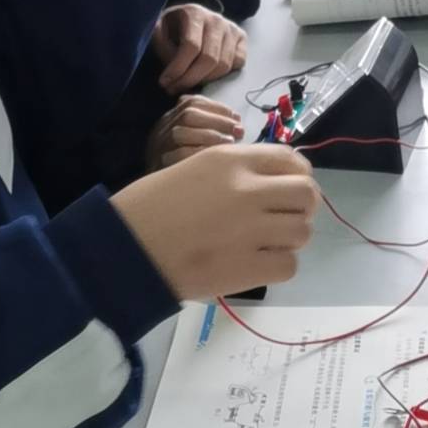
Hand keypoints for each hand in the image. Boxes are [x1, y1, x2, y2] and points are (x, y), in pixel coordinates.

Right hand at [112, 143, 320, 296]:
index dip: (298, 175)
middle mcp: (247, 190)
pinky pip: (289, 265)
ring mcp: (250, 230)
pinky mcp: (248, 268)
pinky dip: (278, 265)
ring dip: (288, 238)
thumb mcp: (192, 169)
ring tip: (263, 243)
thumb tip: (271, 185)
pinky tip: (255, 263)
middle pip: (306, 194)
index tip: (289, 189)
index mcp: (230, 160)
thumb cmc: (147, 207)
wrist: (121, 249)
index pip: (290, 159)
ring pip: (302, 231)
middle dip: (300, 207)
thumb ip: (234, 173)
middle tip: (282, 219)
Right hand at [146, 95, 243, 169]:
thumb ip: (206, 128)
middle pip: (188, 115)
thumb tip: (236, 122)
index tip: (236, 117)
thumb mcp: (188, 142)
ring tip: (230, 143)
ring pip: (181, 133)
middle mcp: (161, 131)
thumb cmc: (182, 168)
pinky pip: (179, 155)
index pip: (191, 103)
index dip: (216, 108)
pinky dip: (200, 152)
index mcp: (169, 120)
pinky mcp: (159, 166)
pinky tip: (217, 158)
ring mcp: (159, 148)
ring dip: (211, 135)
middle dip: (218, 120)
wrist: (155, 197)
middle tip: (239, 130)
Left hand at [154, 5, 246, 94]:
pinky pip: (238, 63)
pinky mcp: (241, 38)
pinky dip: (223, 74)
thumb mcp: (158, 33)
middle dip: (189, 79)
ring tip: (186, 84)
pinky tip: (206, 75)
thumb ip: (164, 49)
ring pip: (224, 65)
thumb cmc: (171, 28)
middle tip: (173, 89)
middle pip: (209, 58)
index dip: (178, 68)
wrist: (188, 18)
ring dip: (204, 81)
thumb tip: (177, 73)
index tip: (164, 82)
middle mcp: (217, 19)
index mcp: (194, 13)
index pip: (191, 46)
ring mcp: (231, 28)